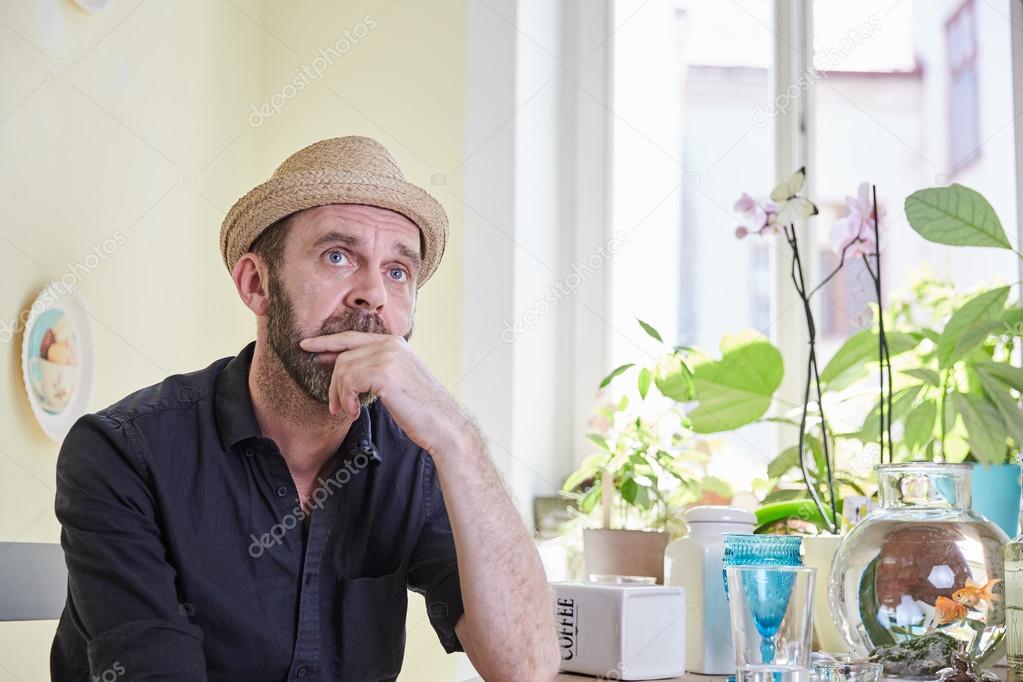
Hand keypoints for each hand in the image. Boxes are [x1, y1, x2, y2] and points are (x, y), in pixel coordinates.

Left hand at [298, 331, 470, 455]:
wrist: (443, 424)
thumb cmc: (420, 408)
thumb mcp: (397, 380)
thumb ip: (376, 368)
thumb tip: (344, 368)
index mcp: (394, 342)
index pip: (352, 337)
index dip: (326, 341)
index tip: (307, 345)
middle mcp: (390, 344)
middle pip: (343, 355)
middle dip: (333, 382)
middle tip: (333, 406)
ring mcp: (388, 356)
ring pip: (343, 370)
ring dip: (339, 395)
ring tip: (348, 412)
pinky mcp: (384, 372)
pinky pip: (349, 381)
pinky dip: (346, 400)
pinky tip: (355, 412)